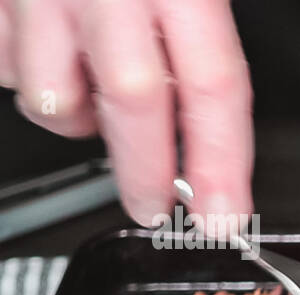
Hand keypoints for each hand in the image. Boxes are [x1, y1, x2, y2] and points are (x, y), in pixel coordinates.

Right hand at [0, 0, 253, 226]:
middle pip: (133, 101)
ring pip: (53, 95)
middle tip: (155, 208)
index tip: (225, 215)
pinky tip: (56, 60)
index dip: (222, 162)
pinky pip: (7, 64)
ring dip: (77, 121)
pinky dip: (32, 79)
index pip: (212, 85)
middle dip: (146, 172)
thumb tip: (211, 105)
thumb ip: (203, 22)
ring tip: (97, 103)